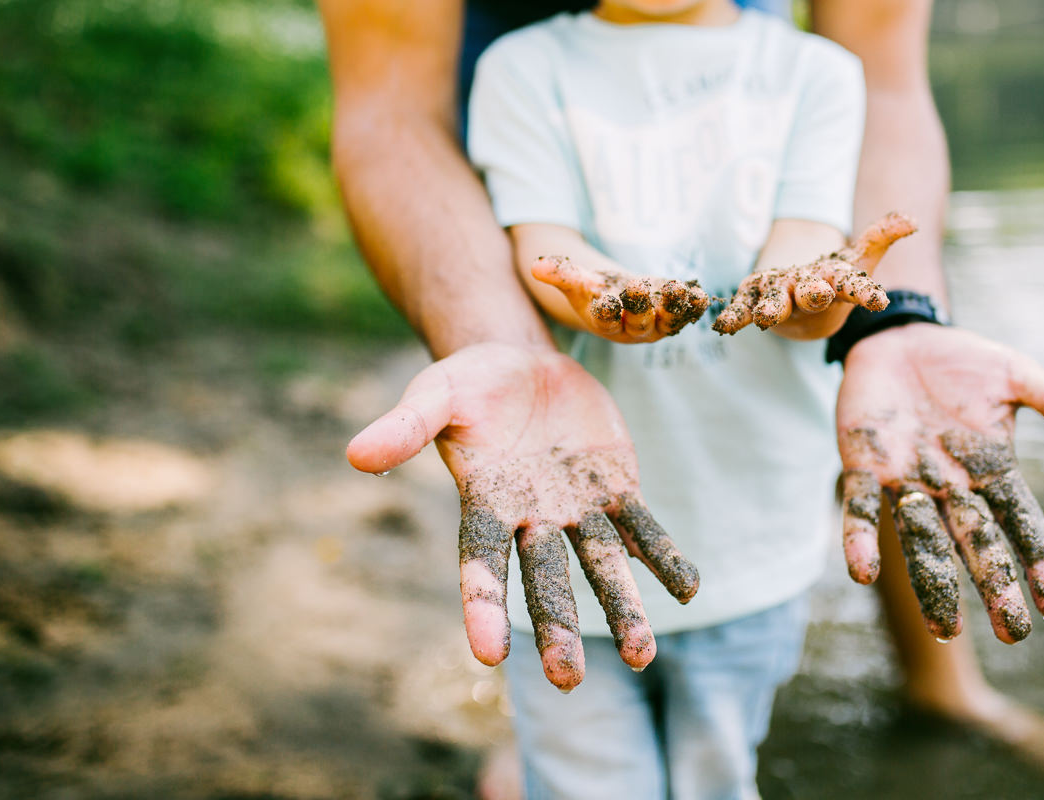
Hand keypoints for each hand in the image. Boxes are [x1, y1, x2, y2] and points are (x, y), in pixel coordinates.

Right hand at [345, 343, 698, 690]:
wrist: (523, 362)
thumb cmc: (469, 383)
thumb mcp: (435, 393)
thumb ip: (405, 427)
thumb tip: (355, 456)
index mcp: (485, 505)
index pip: (481, 563)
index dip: (483, 606)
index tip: (487, 655)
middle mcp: (533, 519)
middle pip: (545, 581)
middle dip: (558, 628)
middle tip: (568, 681)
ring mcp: (578, 508)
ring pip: (602, 565)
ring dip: (623, 608)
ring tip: (645, 656)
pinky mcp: (616, 487)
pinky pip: (643, 527)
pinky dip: (663, 556)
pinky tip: (688, 589)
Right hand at [532, 255, 710, 341]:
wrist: (621, 296)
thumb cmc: (595, 290)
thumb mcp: (577, 280)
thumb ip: (560, 273)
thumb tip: (536, 266)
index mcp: (606, 324)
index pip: (604, 320)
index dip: (605, 311)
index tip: (603, 300)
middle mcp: (633, 330)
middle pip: (638, 322)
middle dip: (639, 306)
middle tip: (638, 287)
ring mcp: (657, 325)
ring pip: (666, 320)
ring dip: (674, 306)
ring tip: (678, 289)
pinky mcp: (676, 316)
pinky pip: (687, 314)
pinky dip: (694, 305)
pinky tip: (701, 295)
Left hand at [713, 212, 916, 335]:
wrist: (799, 310)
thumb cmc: (832, 281)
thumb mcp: (858, 257)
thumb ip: (881, 237)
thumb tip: (912, 219)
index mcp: (837, 287)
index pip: (856, 289)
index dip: (867, 294)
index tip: (880, 302)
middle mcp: (809, 298)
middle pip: (813, 297)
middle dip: (814, 295)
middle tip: (817, 293)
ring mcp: (780, 301)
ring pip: (776, 306)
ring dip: (771, 310)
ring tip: (765, 316)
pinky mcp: (752, 301)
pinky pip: (742, 311)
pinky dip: (732, 317)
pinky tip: (722, 325)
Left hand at [836, 324, 1043, 643]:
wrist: (900, 337)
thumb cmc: (962, 363)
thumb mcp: (1015, 376)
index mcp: (993, 471)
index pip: (1023, 524)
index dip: (1038, 562)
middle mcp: (952, 488)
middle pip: (977, 543)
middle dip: (994, 586)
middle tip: (1012, 633)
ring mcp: (908, 481)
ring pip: (922, 540)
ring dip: (932, 583)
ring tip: (942, 630)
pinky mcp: (865, 466)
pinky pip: (863, 508)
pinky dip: (860, 538)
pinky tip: (861, 572)